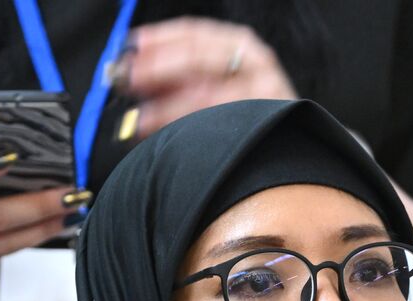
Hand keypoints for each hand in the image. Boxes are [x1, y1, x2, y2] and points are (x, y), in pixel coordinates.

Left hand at [120, 17, 296, 138]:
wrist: (285, 155)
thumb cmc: (243, 119)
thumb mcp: (209, 88)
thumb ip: (176, 80)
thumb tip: (131, 76)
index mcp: (238, 45)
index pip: (194, 34)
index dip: (158, 39)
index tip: (130, 47)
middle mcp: (254, 61)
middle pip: (199, 56)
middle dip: (158, 67)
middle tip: (127, 79)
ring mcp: (265, 90)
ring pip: (210, 93)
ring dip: (170, 107)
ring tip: (141, 120)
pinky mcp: (267, 119)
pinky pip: (223, 122)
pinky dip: (194, 129)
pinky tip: (172, 137)